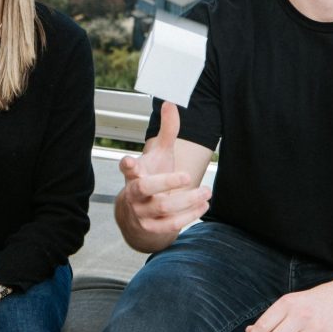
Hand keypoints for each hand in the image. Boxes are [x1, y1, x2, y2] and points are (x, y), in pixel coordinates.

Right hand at [119, 102, 210, 238]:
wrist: (137, 213)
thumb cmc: (151, 177)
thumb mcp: (159, 154)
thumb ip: (166, 131)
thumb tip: (171, 103)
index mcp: (134, 173)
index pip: (126, 168)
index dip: (127, 165)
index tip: (129, 161)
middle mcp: (134, 193)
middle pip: (146, 189)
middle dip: (167, 183)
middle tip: (186, 176)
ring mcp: (141, 212)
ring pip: (163, 208)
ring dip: (188, 200)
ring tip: (206, 191)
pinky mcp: (151, 228)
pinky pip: (171, 224)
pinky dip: (189, 215)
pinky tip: (202, 205)